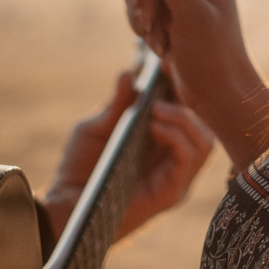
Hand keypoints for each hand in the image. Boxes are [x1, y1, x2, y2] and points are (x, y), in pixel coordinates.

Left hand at [42, 71, 213, 241]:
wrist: (64, 204)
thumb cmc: (79, 169)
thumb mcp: (97, 127)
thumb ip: (117, 104)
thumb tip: (129, 73)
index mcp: (159, 143)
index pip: (186, 113)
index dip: (183, 88)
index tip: (169, 64)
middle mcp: (172, 160)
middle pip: (203, 125)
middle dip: (188, 100)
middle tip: (167, 84)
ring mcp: (175, 178)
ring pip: (205, 142)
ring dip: (184, 118)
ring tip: (157, 109)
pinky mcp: (172, 193)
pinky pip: (190, 159)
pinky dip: (177, 137)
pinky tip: (156, 126)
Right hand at [123, 0, 268, 167]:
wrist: (219, 95)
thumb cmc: (213, 56)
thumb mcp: (191, 14)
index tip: (149, 17)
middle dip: (143, 6)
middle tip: (152, 33)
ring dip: (142, 21)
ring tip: (159, 44)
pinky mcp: (172, 15)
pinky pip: (141, 10)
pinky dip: (144, 30)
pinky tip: (160, 48)